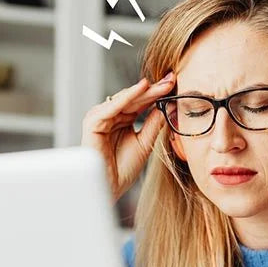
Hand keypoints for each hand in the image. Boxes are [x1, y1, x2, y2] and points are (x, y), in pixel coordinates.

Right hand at [81, 71, 174, 202]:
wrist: (110, 187)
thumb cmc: (123, 169)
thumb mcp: (145, 142)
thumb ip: (154, 124)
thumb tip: (168, 105)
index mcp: (122, 120)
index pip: (141, 102)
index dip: (157, 93)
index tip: (174, 83)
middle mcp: (110, 116)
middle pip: (134, 98)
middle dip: (153, 89)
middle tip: (171, 79)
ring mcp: (100, 118)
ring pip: (125, 99)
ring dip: (143, 91)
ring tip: (161, 84)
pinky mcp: (93, 123)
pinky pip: (111, 107)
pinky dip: (126, 97)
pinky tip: (141, 89)